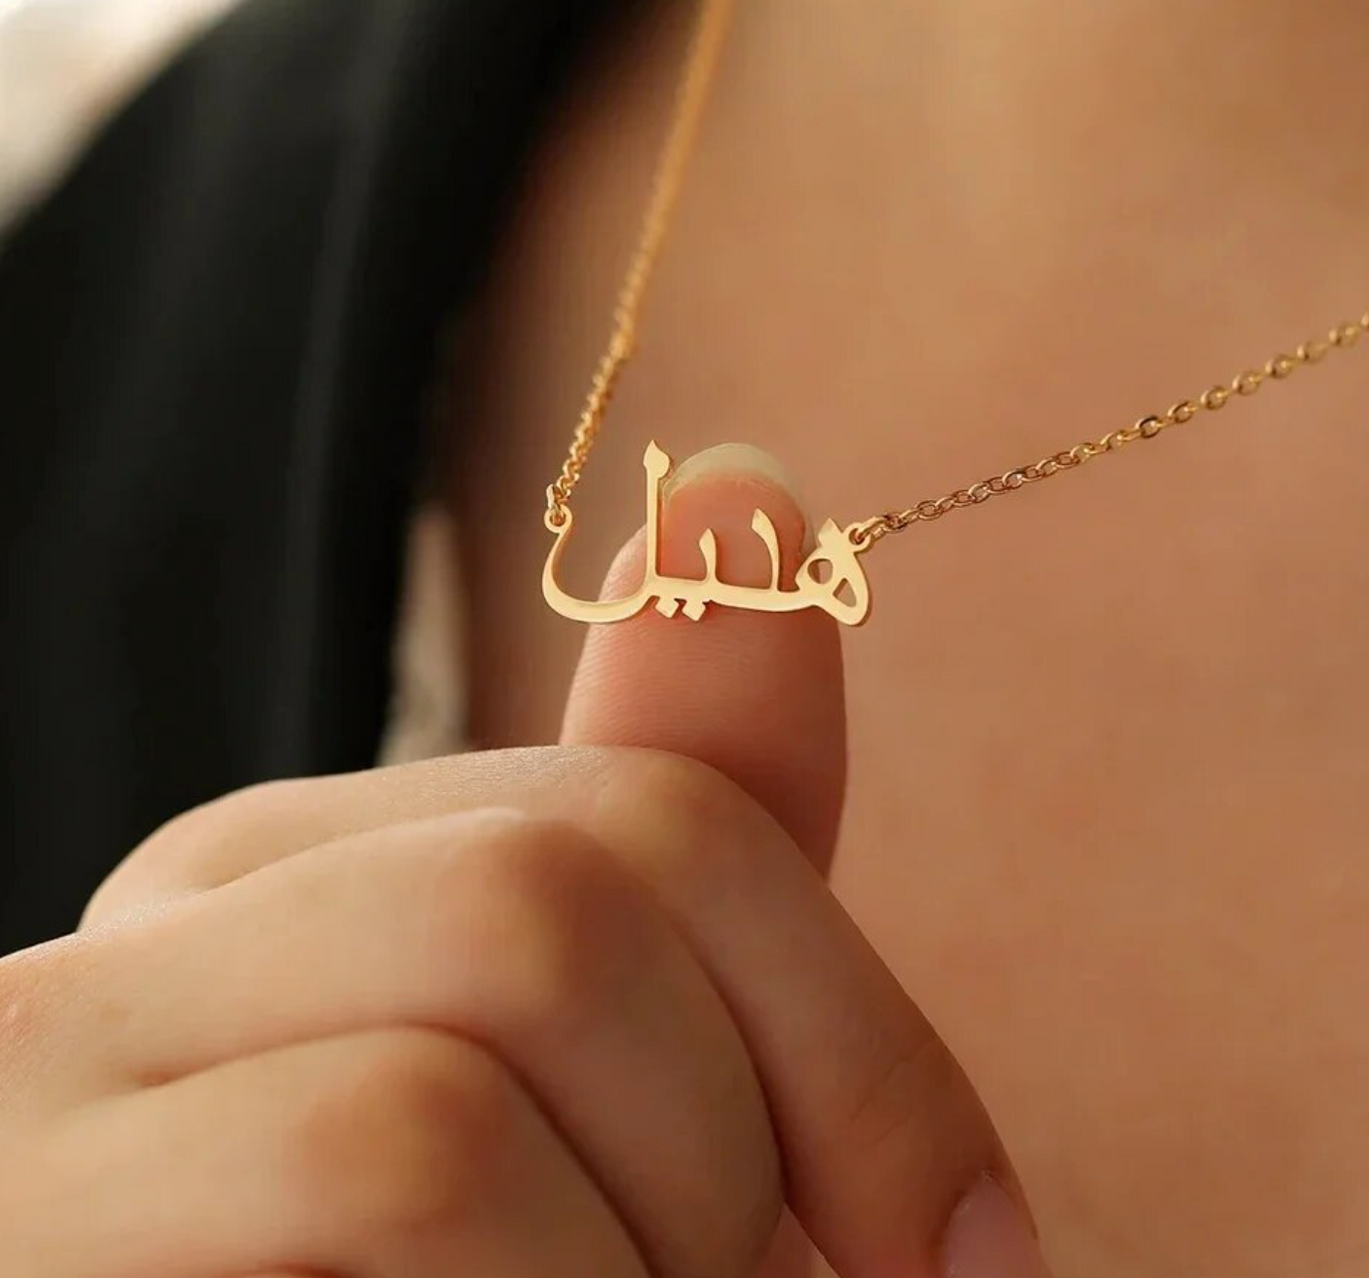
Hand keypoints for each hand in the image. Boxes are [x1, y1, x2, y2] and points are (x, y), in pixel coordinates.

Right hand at [0, 452, 1049, 1276]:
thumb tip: (736, 472)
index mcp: (304, 884)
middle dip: (753, 1136)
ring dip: (655, 1248)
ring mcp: (62, 1069)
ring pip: (496, 995)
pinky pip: (401, 1153)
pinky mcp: (36, 1218)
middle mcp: (164, 935)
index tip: (970, 1243)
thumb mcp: (619, 1094)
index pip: (650, 818)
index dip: (861, 1042)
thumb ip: (684, 816)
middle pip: (574, 883)